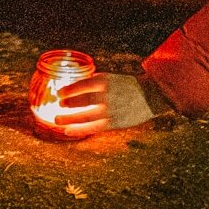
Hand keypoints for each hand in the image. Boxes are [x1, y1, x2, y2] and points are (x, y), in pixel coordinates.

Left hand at [53, 73, 170, 137]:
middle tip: (59, 104)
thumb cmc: (129, 86)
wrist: (151, 97)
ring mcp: (111, 111)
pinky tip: (68, 131)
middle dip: (69, 103)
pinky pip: (93, 128)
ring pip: (85, 116)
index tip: (60, 92)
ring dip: (69, 118)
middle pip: (83, 101)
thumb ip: (97, 83)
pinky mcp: (114, 123)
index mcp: (107, 81)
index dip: (70, 89)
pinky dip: (79, 130)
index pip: (84, 84)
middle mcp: (108, 96)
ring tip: (56, 120)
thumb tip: (75, 87)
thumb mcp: (113, 78)